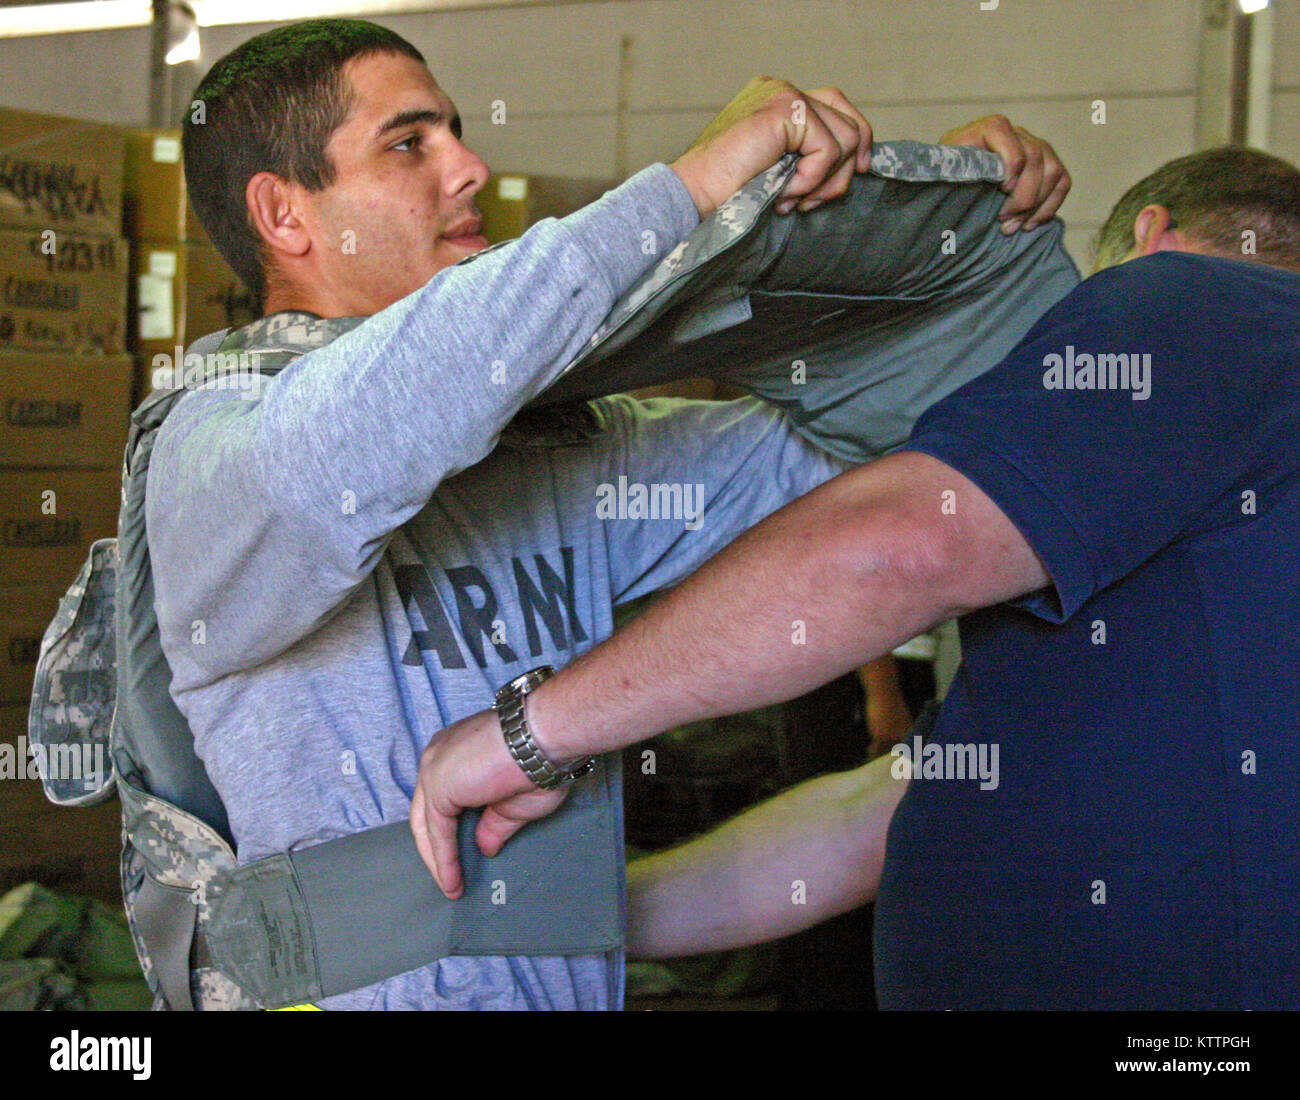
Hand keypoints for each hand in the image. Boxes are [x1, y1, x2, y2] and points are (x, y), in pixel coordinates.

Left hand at [409, 707, 569, 898]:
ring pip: (427, 823)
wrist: (544, 738)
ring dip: (438, 859)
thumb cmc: (540, 759)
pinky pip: (438, 832)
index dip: (450, 827)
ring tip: (452, 887)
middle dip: (436, 847)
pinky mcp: (438, 787)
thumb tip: (485, 847)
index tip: (463, 853)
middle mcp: (439, 756)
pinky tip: (454, 882)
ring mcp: (435, 769)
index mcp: (457, 750)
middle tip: (450, 877)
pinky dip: (444, 860)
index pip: (442, 796)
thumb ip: (494, 824)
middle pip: (426, 811)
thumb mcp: (516, 801)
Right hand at [671, 77, 872, 219]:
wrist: (695, 195)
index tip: (859, 173)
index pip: (838, 108)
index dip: (858, 142)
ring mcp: (785, 95)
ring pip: (847, 138)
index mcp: (778, 100)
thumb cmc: (729, 193)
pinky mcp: (786, 110)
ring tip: (791, 199)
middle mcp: (783, 90)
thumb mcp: (779, 170)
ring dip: (825, 182)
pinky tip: (783, 193)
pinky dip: (811, 180)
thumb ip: (808, 155)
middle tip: (813, 202)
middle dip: (844, 171)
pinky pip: (829, 150)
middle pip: (850, 120)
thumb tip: (857, 162)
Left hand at [938, 115, 1070, 232]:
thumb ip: (951, 173)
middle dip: (1023, 195)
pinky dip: (1049, 206)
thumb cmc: (945, 182)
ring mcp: (1034, 147)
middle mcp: (1015, 133)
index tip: (1003, 191)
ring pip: (1053, 170)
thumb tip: (965, 183)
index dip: (1010, 163)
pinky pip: (1062, 181)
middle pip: (1035, 156)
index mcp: (986, 130)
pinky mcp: (1046, 165)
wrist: (955, 186)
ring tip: (1012, 227)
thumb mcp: (942, 175)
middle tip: (1003, 222)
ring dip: (1036, 204)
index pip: (1005, 132)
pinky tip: (1030, 224)